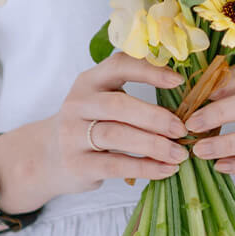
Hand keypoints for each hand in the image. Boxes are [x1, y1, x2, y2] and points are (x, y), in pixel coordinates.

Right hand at [39, 53, 191, 196]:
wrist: (48, 157)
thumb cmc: (90, 125)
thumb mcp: (103, 101)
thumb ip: (132, 96)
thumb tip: (186, 104)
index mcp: (89, 80)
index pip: (119, 65)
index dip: (149, 71)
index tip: (178, 81)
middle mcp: (77, 103)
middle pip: (119, 105)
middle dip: (155, 117)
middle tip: (182, 129)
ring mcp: (72, 134)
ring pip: (116, 135)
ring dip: (153, 145)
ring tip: (179, 154)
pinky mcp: (76, 164)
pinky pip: (114, 164)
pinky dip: (144, 168)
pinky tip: (165, 170)